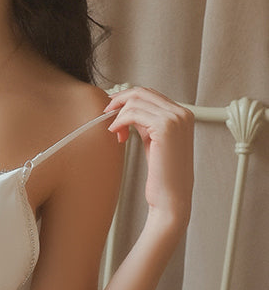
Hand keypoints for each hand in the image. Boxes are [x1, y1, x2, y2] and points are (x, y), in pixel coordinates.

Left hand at [105, 86, 193, 234]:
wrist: (171, 197)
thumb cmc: (163, 174)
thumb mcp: (154, 141)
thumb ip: (146, 123)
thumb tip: (126, 109)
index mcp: (182, 115)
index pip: (150, 94)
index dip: (127, 99)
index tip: (112, 109)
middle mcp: (182, 113)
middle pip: (142, 92)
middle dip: (120, 101)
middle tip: (106, 114)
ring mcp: (175, 118)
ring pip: (136, 101)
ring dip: (118, 114)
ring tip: (115, 132)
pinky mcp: (165, 127)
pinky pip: (133, 113)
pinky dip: (120, 120)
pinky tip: (117, 133)